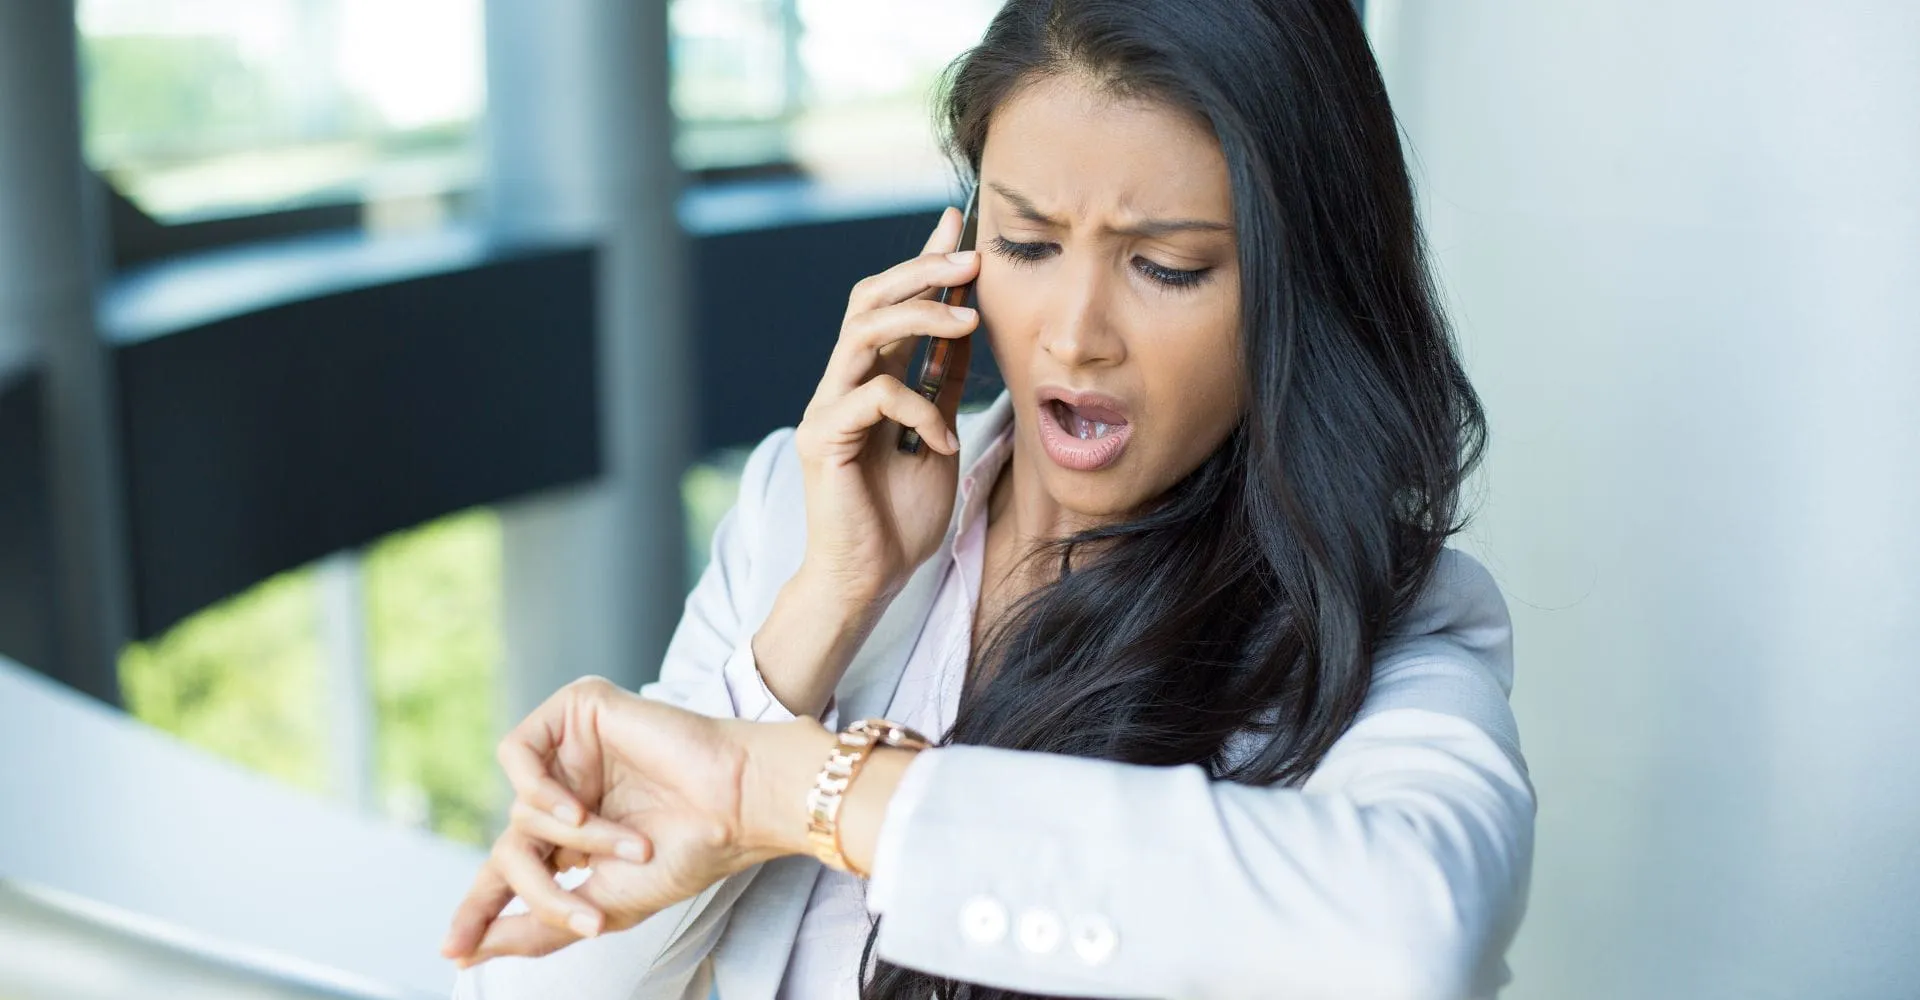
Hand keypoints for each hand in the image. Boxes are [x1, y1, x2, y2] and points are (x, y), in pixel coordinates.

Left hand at [439, 677, 830, 966]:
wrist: (733, 808)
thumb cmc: (686, 854)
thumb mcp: (601, 909)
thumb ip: (535, 927)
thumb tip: (467, 951)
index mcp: (578, 837)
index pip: (512, 870)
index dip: (482, 908)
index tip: (453, 950)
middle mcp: (570, 792)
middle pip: (508, 844)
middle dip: (535, 885)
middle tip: (587, 914)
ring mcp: (572, 751)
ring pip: (519, 809)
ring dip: (571, 840)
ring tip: (629, 846)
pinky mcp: (577, 710)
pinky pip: (517, 753)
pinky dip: (540, 790)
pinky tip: (579, 808)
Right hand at [748, 208, 979, 717]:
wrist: (867, 582)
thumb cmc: (898, 519)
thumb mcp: (937, 437)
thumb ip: (941, 386)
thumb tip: (965, 328)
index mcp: (867, 379)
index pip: (892, 302)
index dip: (924, 262)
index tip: (960, 224)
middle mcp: (840, 383)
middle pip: (869, 300)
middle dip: (921, 271)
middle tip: (971, 256)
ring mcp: (827, 408)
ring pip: (863, 332)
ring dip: (919, 317)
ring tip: (968, 320)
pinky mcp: (823, 439)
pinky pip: (872, 398)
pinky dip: (917, 411)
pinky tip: (943, 442)